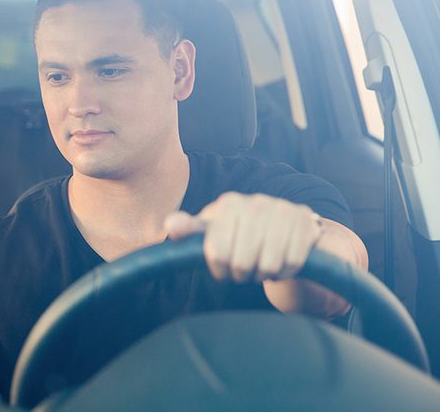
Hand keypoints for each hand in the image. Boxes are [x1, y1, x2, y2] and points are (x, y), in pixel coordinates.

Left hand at [164, 192, 323, 282]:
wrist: (278, 227)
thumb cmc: (235, 233)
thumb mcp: (210, 232)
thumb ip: (189, 230)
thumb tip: (171, 224)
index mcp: (229, 204)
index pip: (217, 253)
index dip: (219, 269)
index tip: (222, 268)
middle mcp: (256, 202)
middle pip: (243, 262)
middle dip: (241, 274)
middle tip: (243, 270)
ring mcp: (283, 209)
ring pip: (269, 264)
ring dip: (263, 273)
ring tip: (260, 266)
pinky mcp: (306, 221)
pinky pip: (293, 262)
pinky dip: (285, 272)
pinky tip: (279, 264)